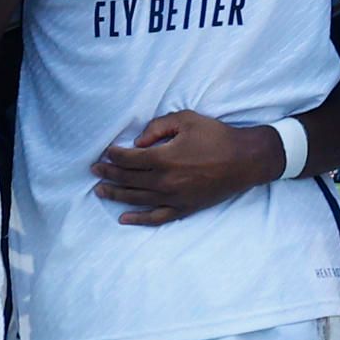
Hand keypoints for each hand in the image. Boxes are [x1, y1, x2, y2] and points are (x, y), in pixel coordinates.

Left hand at [90, 111, 281, 224]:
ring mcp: (173, 198)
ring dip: (116, 195)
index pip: (128, 159)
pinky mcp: (184, 208)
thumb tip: (138, 141)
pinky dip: (138, 219)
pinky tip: (124, 218)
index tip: (105, 152)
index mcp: (164, 157)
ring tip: (100, 190)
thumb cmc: (216, 136)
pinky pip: (156, 217)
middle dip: (108, 174)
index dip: (113, 155)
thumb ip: (158, 126)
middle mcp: (165, 181)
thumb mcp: (186, 119)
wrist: (244, 160)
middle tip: (94, 170)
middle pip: (128, 179)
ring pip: (137, 199)